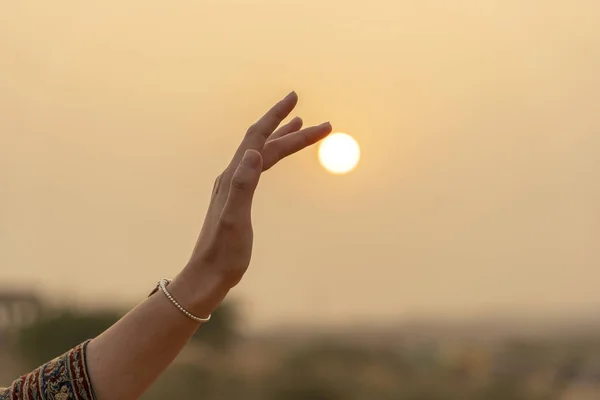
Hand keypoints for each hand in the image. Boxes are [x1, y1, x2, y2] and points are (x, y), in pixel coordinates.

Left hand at [171, 92, 331, 315]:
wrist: (208, 274)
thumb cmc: (224, 252)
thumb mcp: (235, 220)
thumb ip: (243, 185)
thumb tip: (255, 151)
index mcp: (234, 176)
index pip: (258, 138)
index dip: (277, 117)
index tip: (295, 99)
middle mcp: (233, 175)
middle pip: (265, 143)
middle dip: (291, 129)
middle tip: (319, 121)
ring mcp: (235, 186)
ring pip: (262, 154)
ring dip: (283, 139)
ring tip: (300, 125)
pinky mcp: (238, 198)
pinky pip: (260, 168)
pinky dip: (273, 156)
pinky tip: (274, 158)